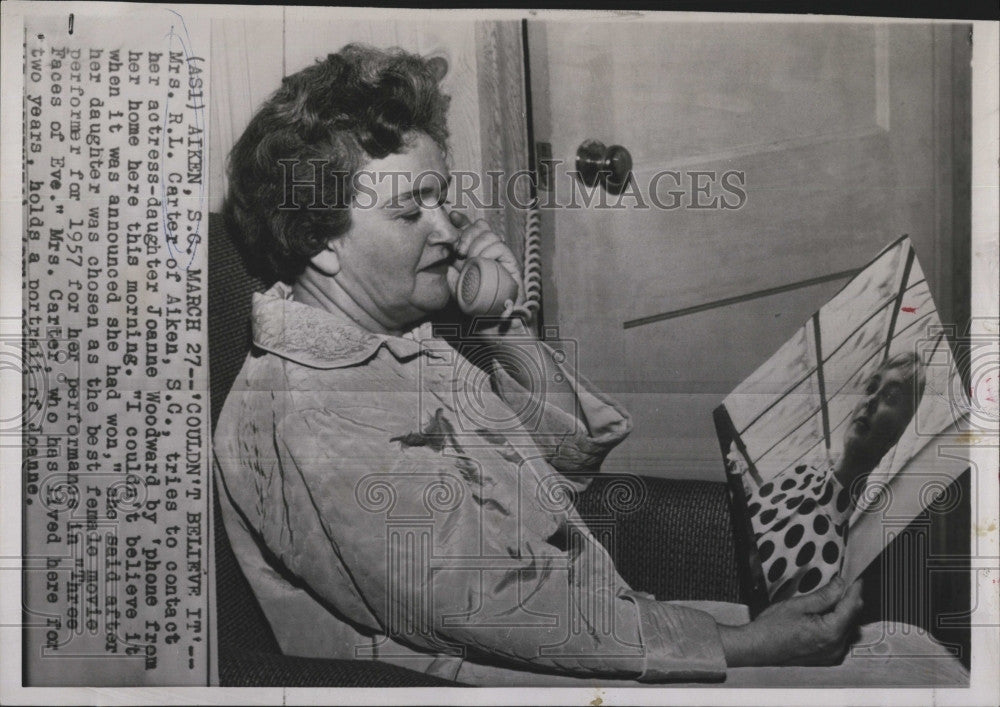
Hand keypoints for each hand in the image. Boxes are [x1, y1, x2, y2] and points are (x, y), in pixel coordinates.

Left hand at [446, 210, 523, 305]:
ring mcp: (501, 255)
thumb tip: (447, 254)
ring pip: (489, 234)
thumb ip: (451, 270)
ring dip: (475, 246)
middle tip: (459, 251)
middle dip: (466, 234)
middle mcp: (488, 250)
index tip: (453, 217)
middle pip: (480, 226)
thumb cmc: (474, 303)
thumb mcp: (456, 285)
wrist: (491, 319)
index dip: (463, 220)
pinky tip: (481, 262)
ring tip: (469, 261)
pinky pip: (500, 246)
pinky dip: (487, 252)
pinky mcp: (511, 262)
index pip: (471, 228)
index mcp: (475, 251)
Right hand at [718, 577, 863, 666]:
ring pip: (848, 627)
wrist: (756, 649)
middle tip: (841, 582)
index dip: (855, 588)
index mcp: (830, 632)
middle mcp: (836, 647)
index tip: (855, 576)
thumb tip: (840, 584)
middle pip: (853, 617)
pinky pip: (840, 637)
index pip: (852, 606)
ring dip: (843, 611)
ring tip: (829, 597)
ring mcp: (832, 655)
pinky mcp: (827, 658)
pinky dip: (836, 624)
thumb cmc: (772, 628)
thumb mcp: (797, 605)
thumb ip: (824, 596)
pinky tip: (823, 615)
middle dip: (849, 599)